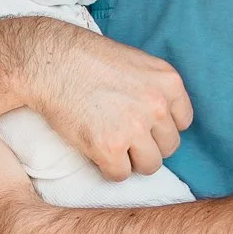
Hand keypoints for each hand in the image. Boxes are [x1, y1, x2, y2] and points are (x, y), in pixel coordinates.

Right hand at [24, 24, 191, 180]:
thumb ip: (154, 89)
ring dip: (131, 161)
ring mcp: (134, 127)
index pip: (183, 122)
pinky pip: (120, 175)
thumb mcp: (136, 63)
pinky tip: (95, 151)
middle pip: (169, 147)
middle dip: (147, 145)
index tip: (142, 124)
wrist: (49, 61)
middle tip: (123, 137)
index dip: (160, 127)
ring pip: (150, 166)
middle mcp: (157, 106)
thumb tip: (163, 119)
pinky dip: (107, 169)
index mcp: (168, 82)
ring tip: (111, 146)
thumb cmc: (87, 58)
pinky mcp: (109, 147)